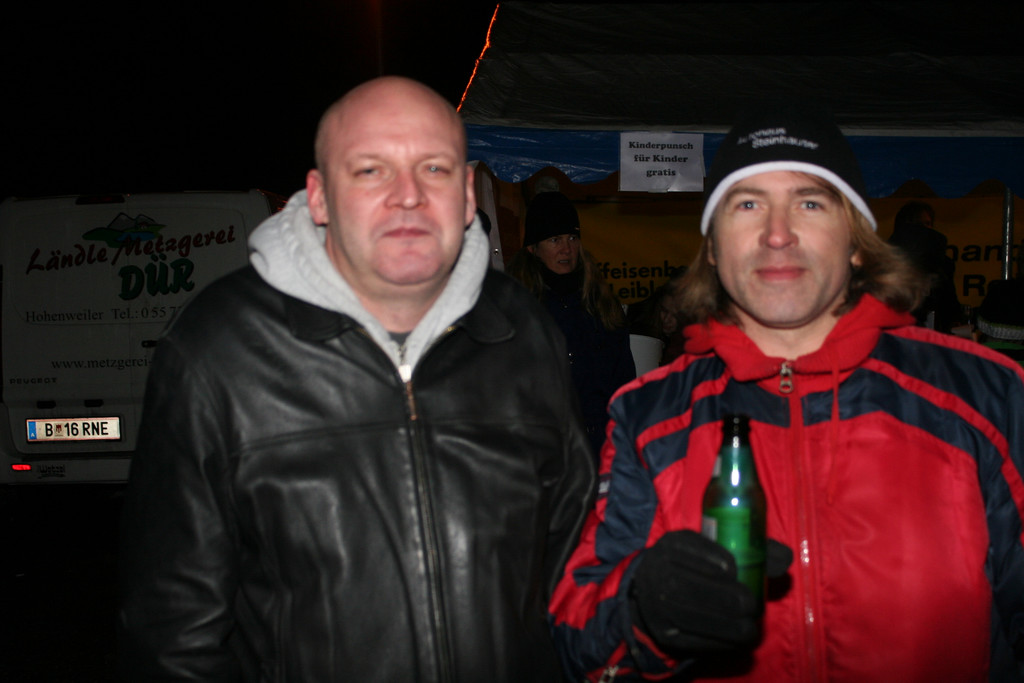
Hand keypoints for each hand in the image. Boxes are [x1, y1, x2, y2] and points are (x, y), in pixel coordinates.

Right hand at [629, 530, 791, 655]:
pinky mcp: (664, 634)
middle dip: (723, 598)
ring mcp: (657, 605)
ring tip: (750, 628)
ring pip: (689, 617)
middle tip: (750, 604)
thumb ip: (751, 550)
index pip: (687, 547)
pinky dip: (718, 642)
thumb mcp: (714, 549)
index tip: (732, 569)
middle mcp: (656, 572)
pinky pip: (691, 640)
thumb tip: (784, 558)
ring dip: (725, 625)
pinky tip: (737, 639)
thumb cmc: (699, 566)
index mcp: (671, 545)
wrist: (659, 592)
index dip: (709, 558)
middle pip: (687, 586)